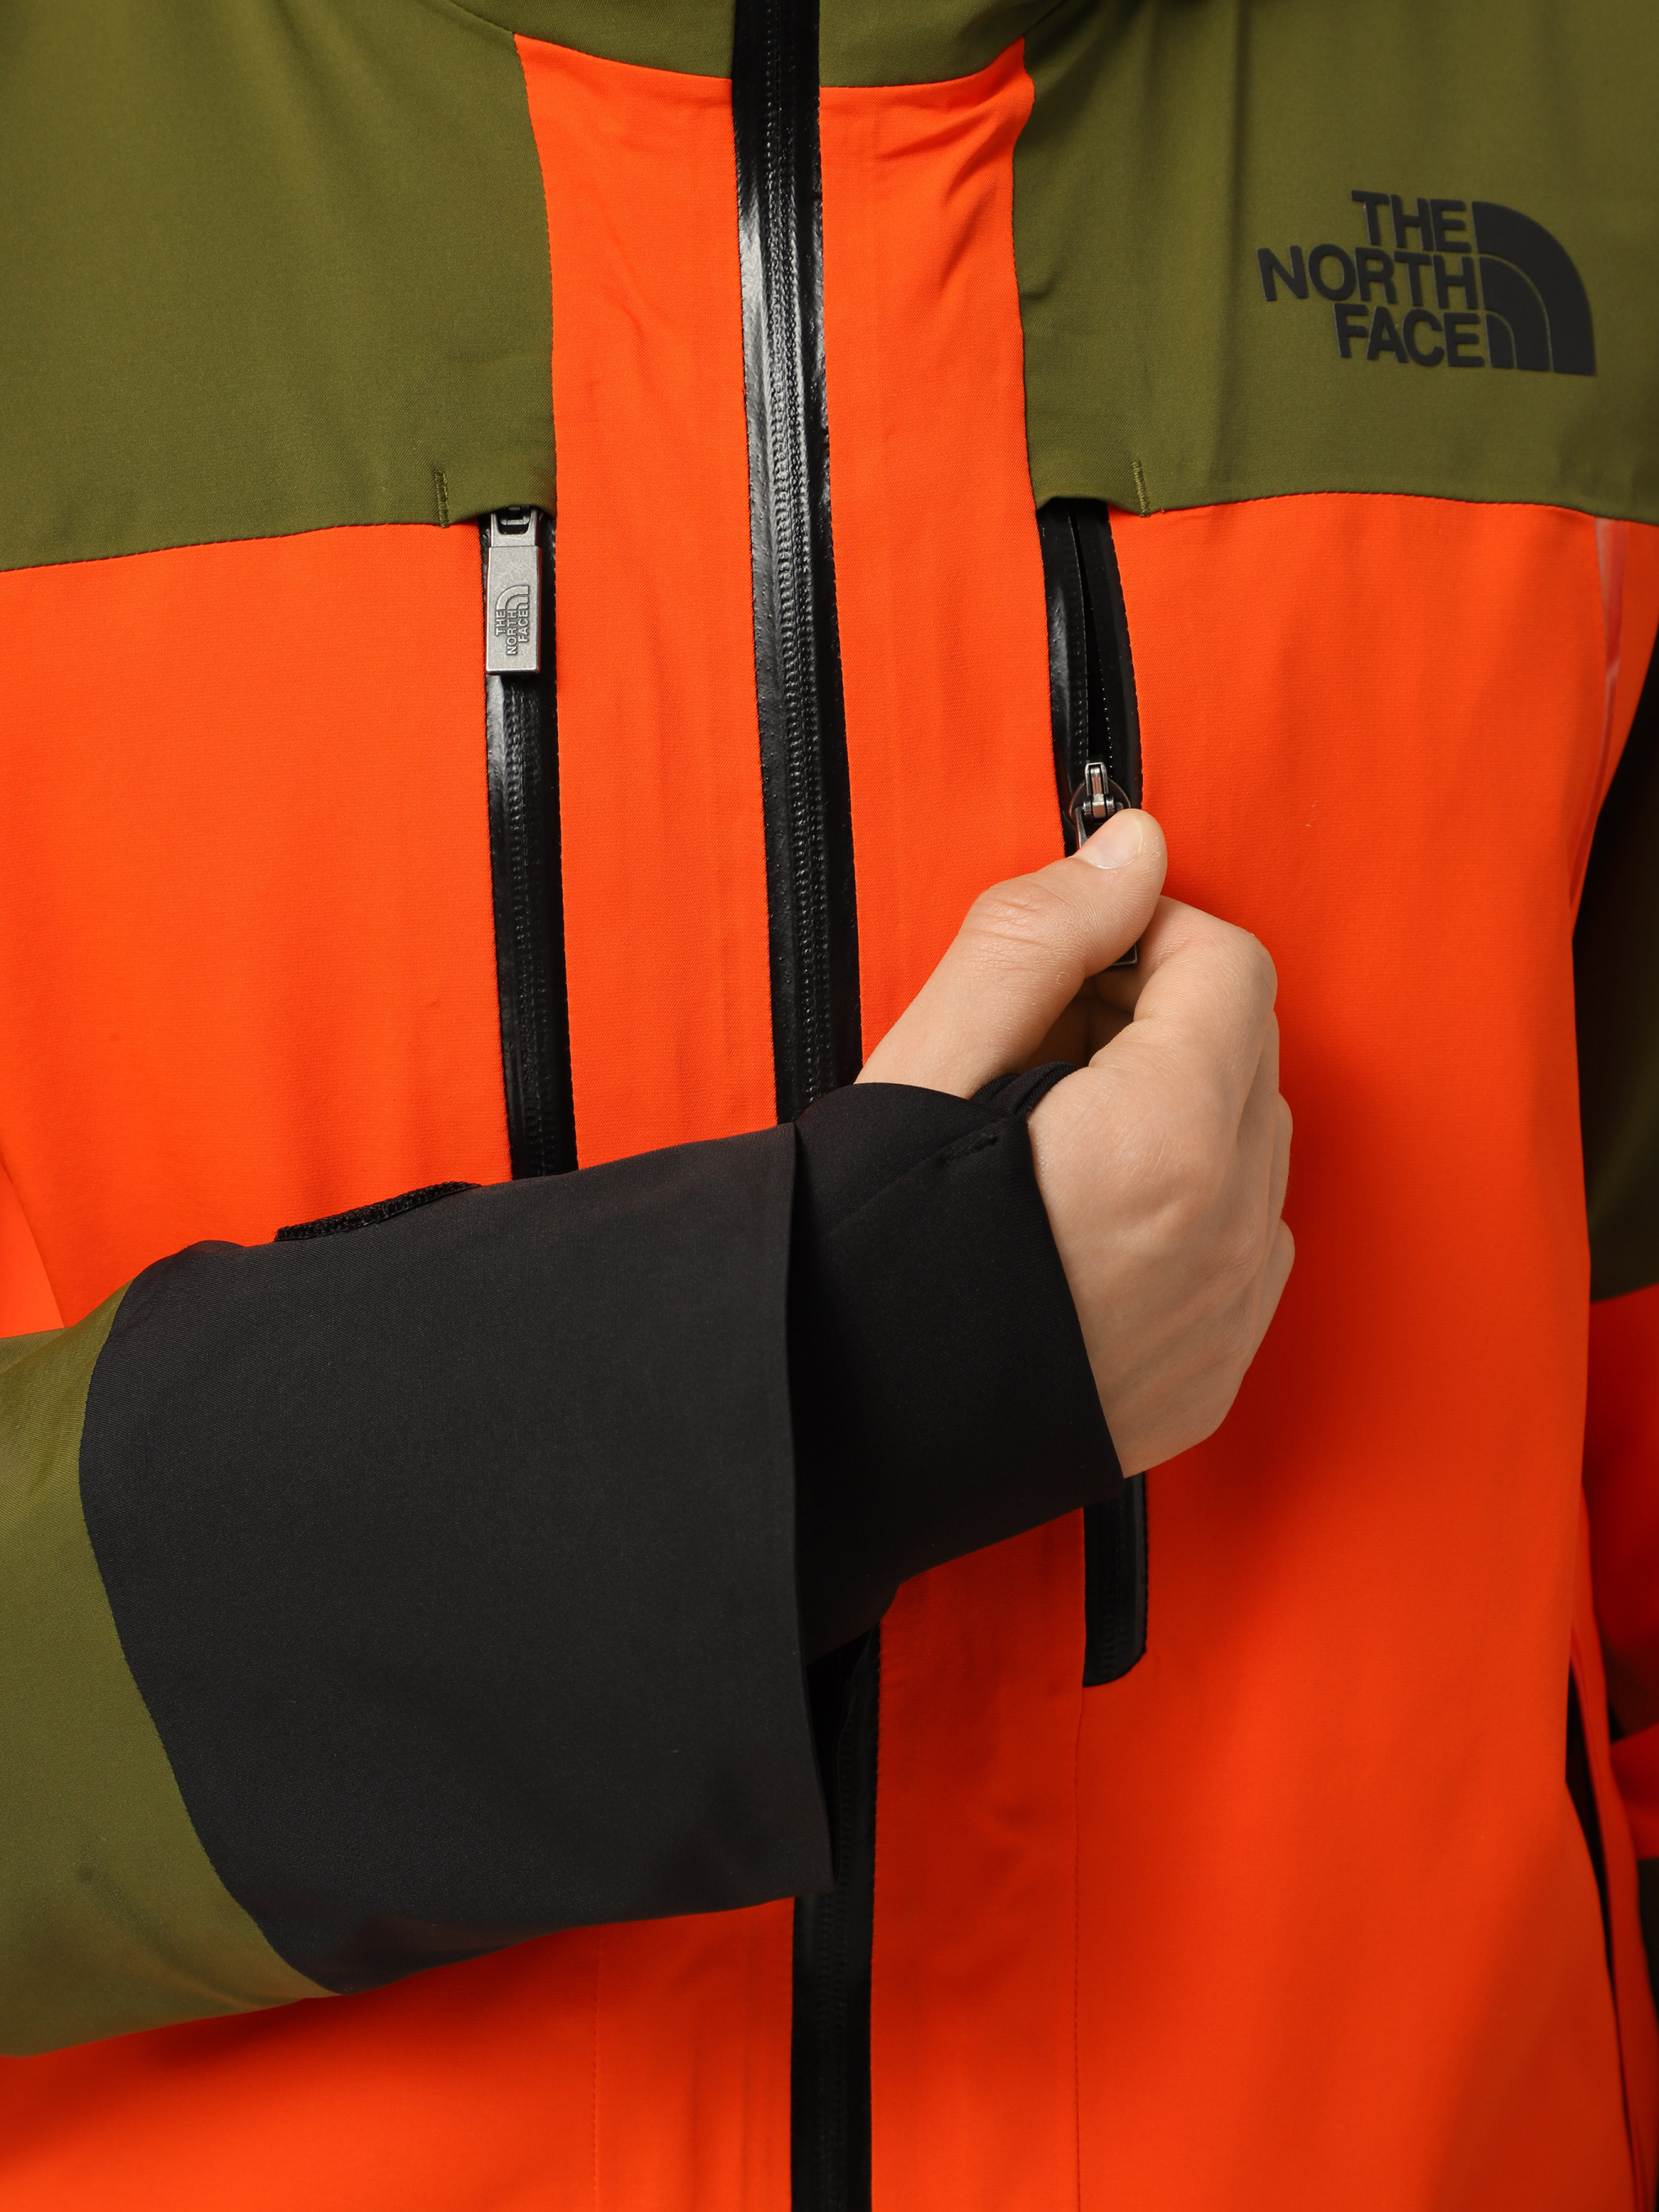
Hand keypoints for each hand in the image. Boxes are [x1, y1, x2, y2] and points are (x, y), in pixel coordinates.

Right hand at [859, 810, 1292, 1473]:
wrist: (822, 1429)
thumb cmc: (853, 1254)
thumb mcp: (927, 1059)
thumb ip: (1043, 935)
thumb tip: (1135, 849)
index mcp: (1164, 1141)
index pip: (1228, 965)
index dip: (1145, 934)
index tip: (1068, 958)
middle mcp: (1221, 1235)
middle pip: (1248, 1050)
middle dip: (1158, 1016)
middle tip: (1035, 1045)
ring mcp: (1223, 1319)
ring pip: (1252, 1145)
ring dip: (1177, 1107)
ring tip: (1047, 1135)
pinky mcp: (1206, 1379)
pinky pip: (1243, 1245)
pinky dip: (1187, 1204)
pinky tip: (1083, 1216)